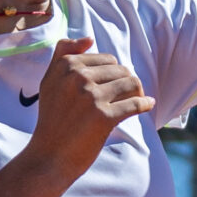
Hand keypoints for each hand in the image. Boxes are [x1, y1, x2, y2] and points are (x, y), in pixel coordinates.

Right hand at [25, 35, 153, 178]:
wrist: (48, 157)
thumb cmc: (52, 121)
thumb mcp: (49, 83)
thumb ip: (63, 55)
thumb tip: (88, 38)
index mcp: (66, 66)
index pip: (106, 59)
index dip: (113, 74)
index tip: (110, 88)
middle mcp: (77, 77)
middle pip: (121, 70)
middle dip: (126, 83)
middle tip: (123, 98)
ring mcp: (91, 97)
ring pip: (131, 83)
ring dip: (137, 92)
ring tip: (134, 101)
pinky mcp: (103, 117)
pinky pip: (135, 104)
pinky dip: (145, 104)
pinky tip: (148, 106)